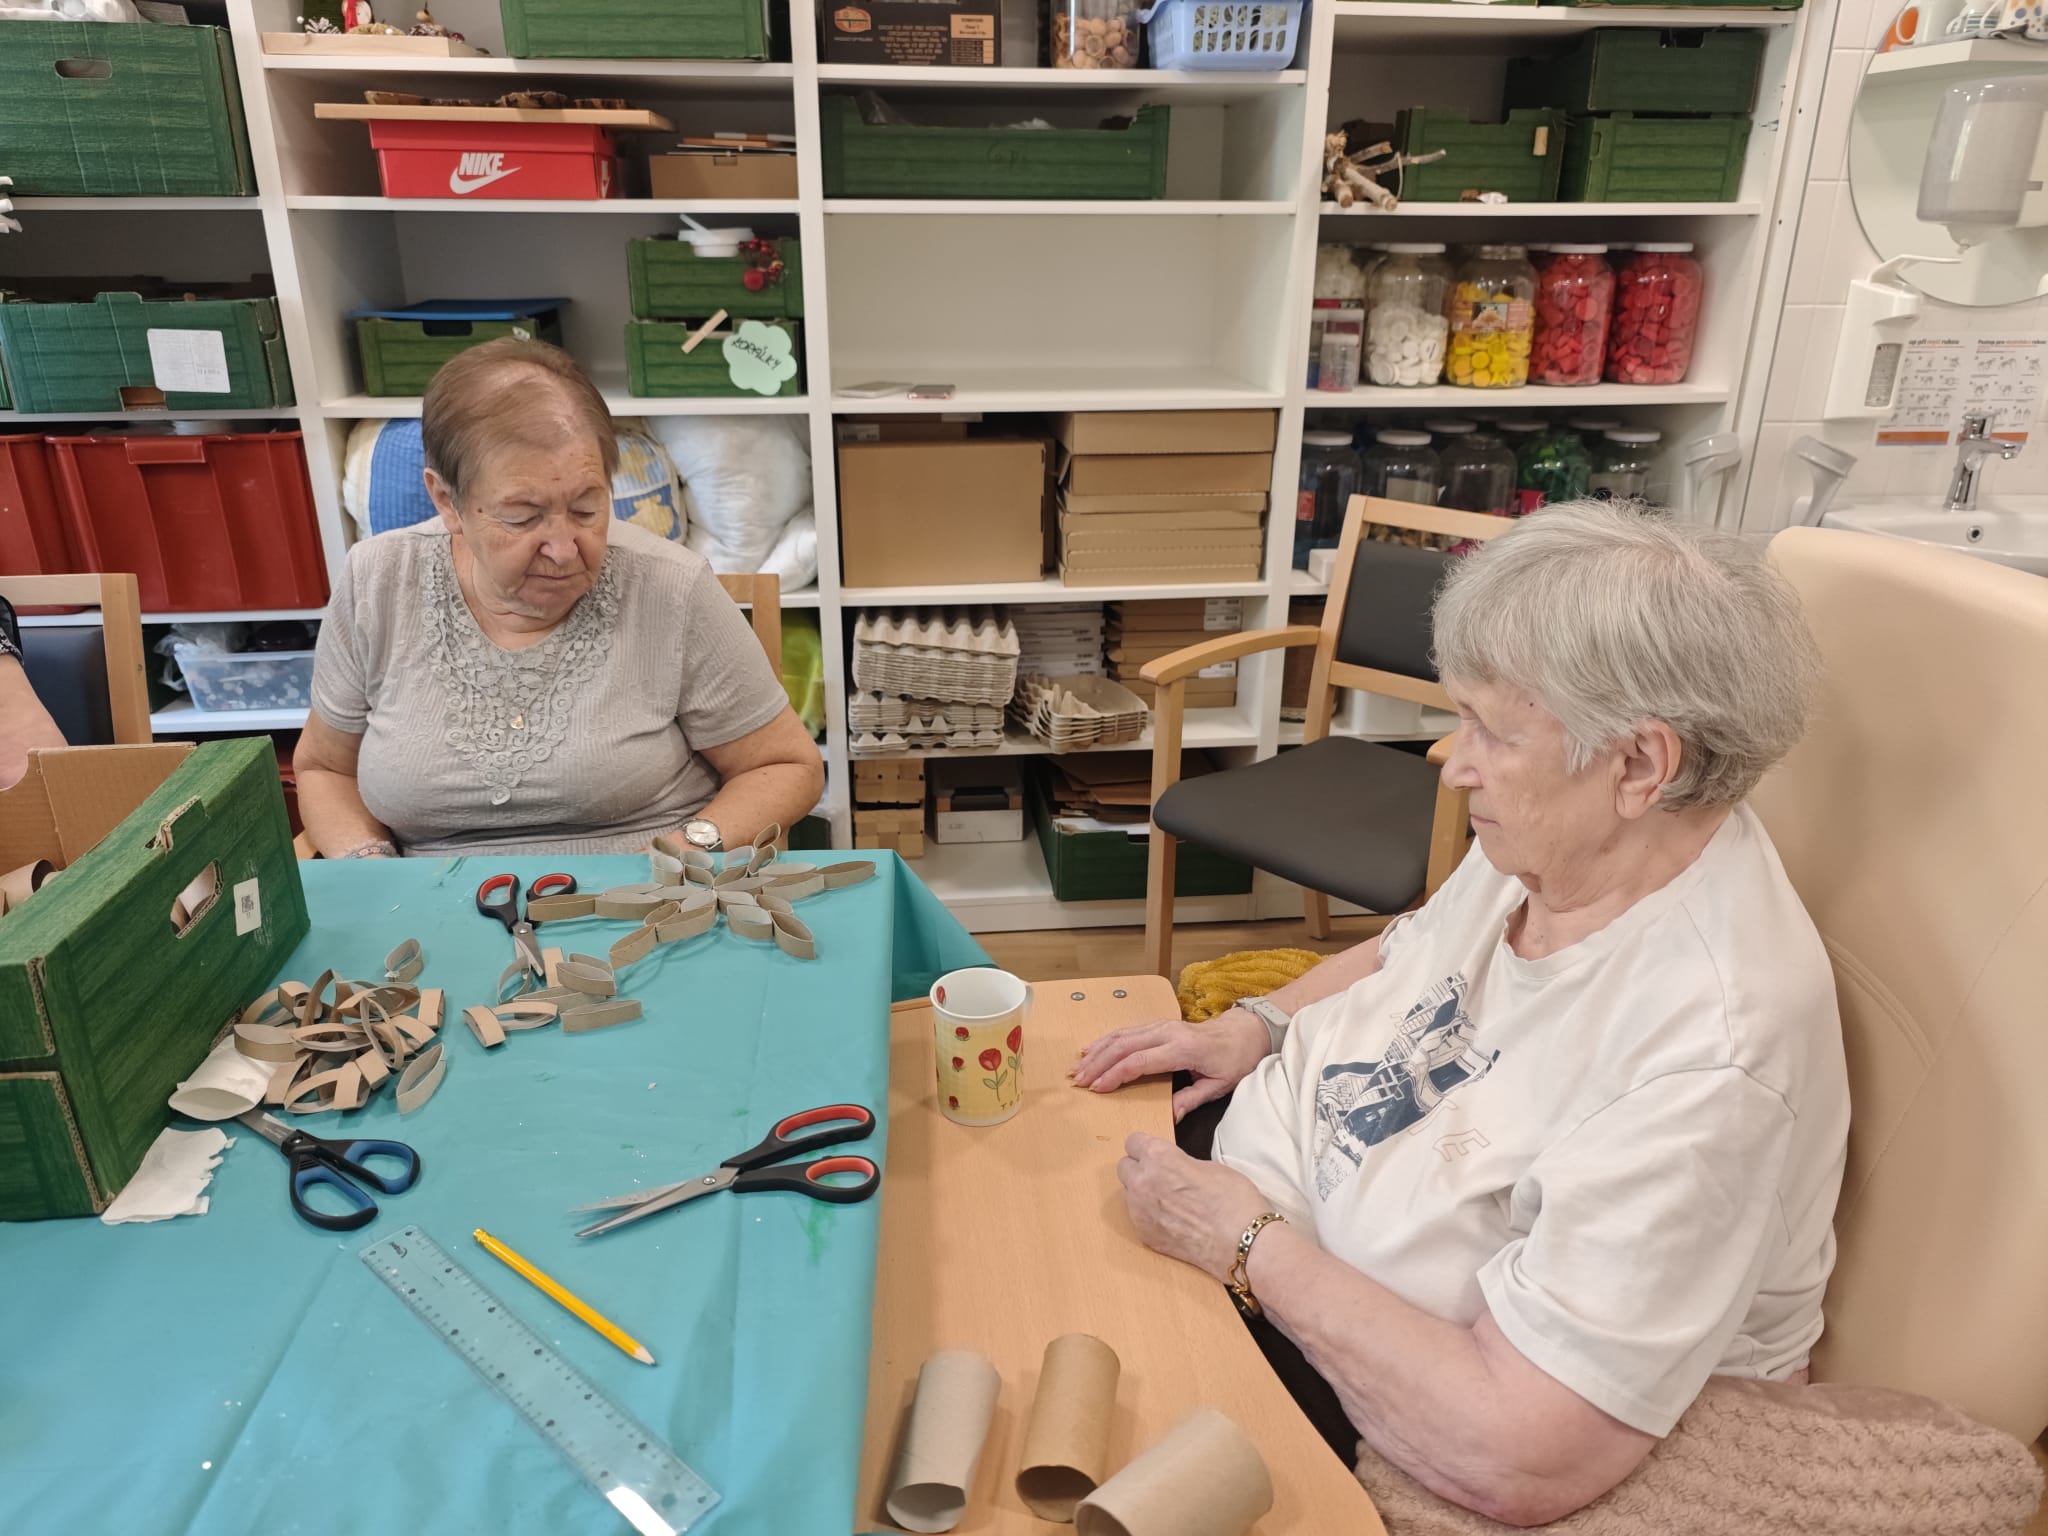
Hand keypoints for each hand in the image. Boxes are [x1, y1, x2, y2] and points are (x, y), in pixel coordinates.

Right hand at [1070, 1007, 1268, 1120]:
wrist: (1245, 1032)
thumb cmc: (1234, 1060)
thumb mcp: (1218, 1086)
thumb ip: (1191, 1100)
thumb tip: (1169, 1117)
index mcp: (1182, 1049)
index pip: (1139, 1061)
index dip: (1115, 1075)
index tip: (1098, 1089)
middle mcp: (1168, 1033)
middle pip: (1124, 1046)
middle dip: (1098, 1064)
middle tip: (1079, 1081)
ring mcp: (1162, 1025)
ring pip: (1122, 1036)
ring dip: (1097, 1051)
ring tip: (1078, 1068)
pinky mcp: (1159, 1024)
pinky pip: (1128, 1031)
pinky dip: (1106, 1040)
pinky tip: (1092, 1049)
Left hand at [1116, 1133, 1272, 1283]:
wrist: (1241, 1242)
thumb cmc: (1233, 1200)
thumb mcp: (1208, 1166)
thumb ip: (1180, 1163)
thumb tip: (1173, 1168)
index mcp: (1159, 1157)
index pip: (1133, 1141)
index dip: (1145, 1146)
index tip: (1154, 1152)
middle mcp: (1142, 1182)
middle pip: (1123, 1166)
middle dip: (1138, 1168)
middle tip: (1160, 1175)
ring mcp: (1140, 1211)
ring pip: (1128, 1193)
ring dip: (1141, 1192)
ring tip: (1168, 1200)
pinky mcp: (1144, 1235)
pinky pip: (1137, 1218)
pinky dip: (1149, 1216)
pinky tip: (1172, 1220)